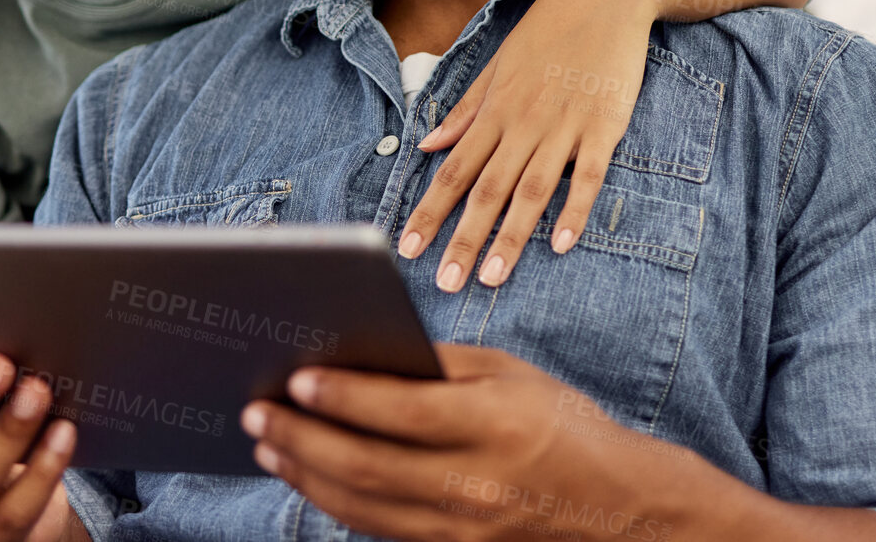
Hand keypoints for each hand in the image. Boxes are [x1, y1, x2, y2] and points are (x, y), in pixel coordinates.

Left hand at [240, 344, 683, 541]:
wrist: (619, 509)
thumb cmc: (558, 425)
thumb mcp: (509, 376)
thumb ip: (439, 365)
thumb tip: (361, 352)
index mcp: (495, 425)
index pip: (404, 411)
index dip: (344, 396)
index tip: (295, 377)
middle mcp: (476, 485)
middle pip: (368, 466)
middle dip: (302, 437)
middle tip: (256, 413)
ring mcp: (462, 531)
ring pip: (363, 507)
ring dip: (305, 476)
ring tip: (268, 444)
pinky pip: (379, 531)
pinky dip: (336, 504)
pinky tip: (308, 478)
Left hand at [403, 0, 653, 288]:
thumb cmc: (550, 29)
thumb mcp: (499, 64)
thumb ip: (466, 108)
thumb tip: (430, 143)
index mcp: (494, 109)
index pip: (454, 171)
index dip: (429, 212)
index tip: (408, 248)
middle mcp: (523, 122)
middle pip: (487, 190)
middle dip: (462, 239)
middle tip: (445, 284)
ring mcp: (565, 125)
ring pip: (531, 190)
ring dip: (510, 237)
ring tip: (491, 277)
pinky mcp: (605, 126)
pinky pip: (589, 175)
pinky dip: (575, 209)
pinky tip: (561, 243)